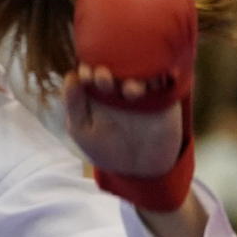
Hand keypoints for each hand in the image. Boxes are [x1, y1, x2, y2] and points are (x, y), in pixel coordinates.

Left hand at [64, 77, 185, 177]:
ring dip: (137, 75)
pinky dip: (162, 76)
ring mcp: (143, 91)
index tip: (85, 74)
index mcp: (96, 91)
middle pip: (116, 65)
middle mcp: (119, 87)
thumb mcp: (82, 131)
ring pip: (142, 71)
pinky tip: (153, 83)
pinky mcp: (164, 99)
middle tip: (103, 76)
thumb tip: (71, 76)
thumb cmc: (105, 151)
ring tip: (130, 90)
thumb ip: (74, 105)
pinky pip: (166, 80)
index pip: (92, 69)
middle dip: (110, 67)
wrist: (138, 171)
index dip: (88, 67)